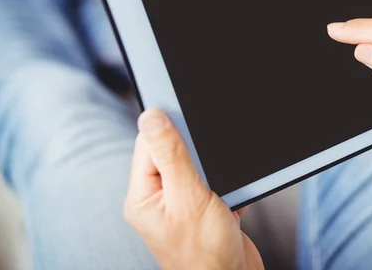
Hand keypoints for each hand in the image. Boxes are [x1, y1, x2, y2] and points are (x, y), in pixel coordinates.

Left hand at [125, 109, 262, 269]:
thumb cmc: (206, 254)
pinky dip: (225, 183)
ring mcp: (180, 204)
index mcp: (143, 197)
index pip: (147, 145)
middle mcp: (158, 199)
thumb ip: (171, 155)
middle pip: (172, 152)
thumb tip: (151, 117)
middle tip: (208, 173)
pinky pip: (211, 181)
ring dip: (213, 171)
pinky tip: (227, 201)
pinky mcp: (202, 208)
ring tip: (218, 195)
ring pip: (196, 166)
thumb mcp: (189, 197)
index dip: (168, 129)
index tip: (187, 118)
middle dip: (196, 153)